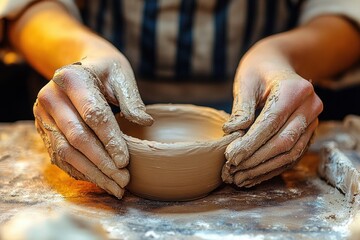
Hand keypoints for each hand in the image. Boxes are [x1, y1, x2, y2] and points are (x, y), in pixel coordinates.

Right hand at [34, 54, 152, 197]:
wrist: (81, 68)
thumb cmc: (106, 71)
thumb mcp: (121, 76)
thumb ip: (131, 100)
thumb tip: (145, 123)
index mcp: (71, 78)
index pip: (93, 115)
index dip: (110, 140)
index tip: (125, 161)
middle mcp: (51, 97)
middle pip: (77, 138)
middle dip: (102, 163)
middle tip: (124, 180)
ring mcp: (43, 115)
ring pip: (66, 152)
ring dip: (92, 173)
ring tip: (116, 187)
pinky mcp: (44, 130)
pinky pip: (60, 156)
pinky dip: (80, 172)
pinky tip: (99, 181)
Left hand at [221, 43, 322, 186]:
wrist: (278, 66)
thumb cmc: (258, 71)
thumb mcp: (246, 83)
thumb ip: (241, 108)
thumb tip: (231, 133)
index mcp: (295, 90)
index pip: (270, 123)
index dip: (250, 143)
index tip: (229, 157)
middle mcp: (310, 106)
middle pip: (283, 142)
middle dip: (255, 160)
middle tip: (231, 172)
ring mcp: (312, 121)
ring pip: (290, 154)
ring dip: (263, 169)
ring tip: (238, 179)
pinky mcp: (308, 133)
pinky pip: (292, 156)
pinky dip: (272, 168)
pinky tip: (252, 176)